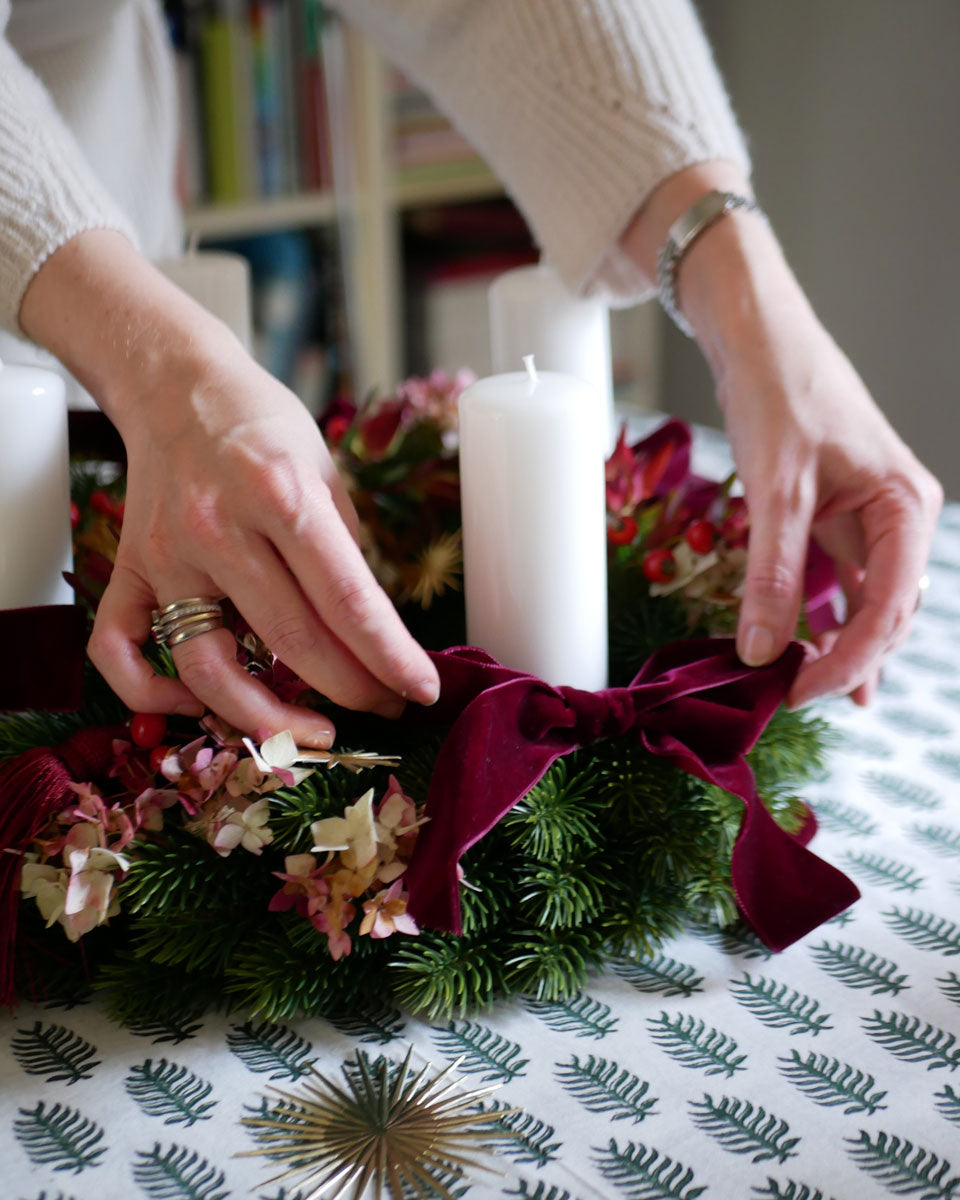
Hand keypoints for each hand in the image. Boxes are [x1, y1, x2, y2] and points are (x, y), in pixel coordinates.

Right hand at [20, 231, 439, 742]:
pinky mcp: (127, 568)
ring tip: (313, 732)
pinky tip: (200, 705)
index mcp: (281, 494)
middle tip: (388, 707)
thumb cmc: (263, 425)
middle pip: (292, 642)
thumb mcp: (325, 469)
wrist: (173, 382)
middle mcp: (218, 527)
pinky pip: (119, 650)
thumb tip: (372, 631)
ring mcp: (164, 554)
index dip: (390, 657)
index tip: (422, 691)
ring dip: (268, 717)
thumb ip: (346, 550)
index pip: (347, 600)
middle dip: (354, 690)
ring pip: (209, 667)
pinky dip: (152, 694)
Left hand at [716, 301, 941, 707]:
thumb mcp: (776, 490)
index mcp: (904, 509)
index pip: (888, 609)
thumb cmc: (780, 393)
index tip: (798, 692)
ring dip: (837, 645)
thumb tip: (763, 651)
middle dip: (843, 659)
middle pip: (882, 612)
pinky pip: (835, 579)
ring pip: (862, 601)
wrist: (758, 336)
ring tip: (806, 690)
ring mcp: (868, 518)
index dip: (847, 660)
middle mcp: (897, 518)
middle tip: (788, 696)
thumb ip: (772, 574)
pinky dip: (820, 615)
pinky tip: (809, 650)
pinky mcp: (834, 515)